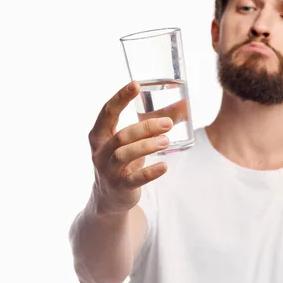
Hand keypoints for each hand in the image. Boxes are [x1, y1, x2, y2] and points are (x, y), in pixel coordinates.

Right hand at [88, 81, 173, 214]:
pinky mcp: (120, 187)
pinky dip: (150, 172)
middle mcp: (100, 152)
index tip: (136, 84)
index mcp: (99, 135)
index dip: (121, 97)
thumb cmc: (123, 162)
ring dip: (147, 146)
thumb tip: (183, 105)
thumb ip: (150, 126)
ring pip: (124, 154)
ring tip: (166, 141)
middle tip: (167, 123)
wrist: (110, 198)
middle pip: (121, 135)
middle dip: (145, 127)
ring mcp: (108, 171)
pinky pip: (135, 179)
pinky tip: (164, 166)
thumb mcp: (130, 142)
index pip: (108, 112)